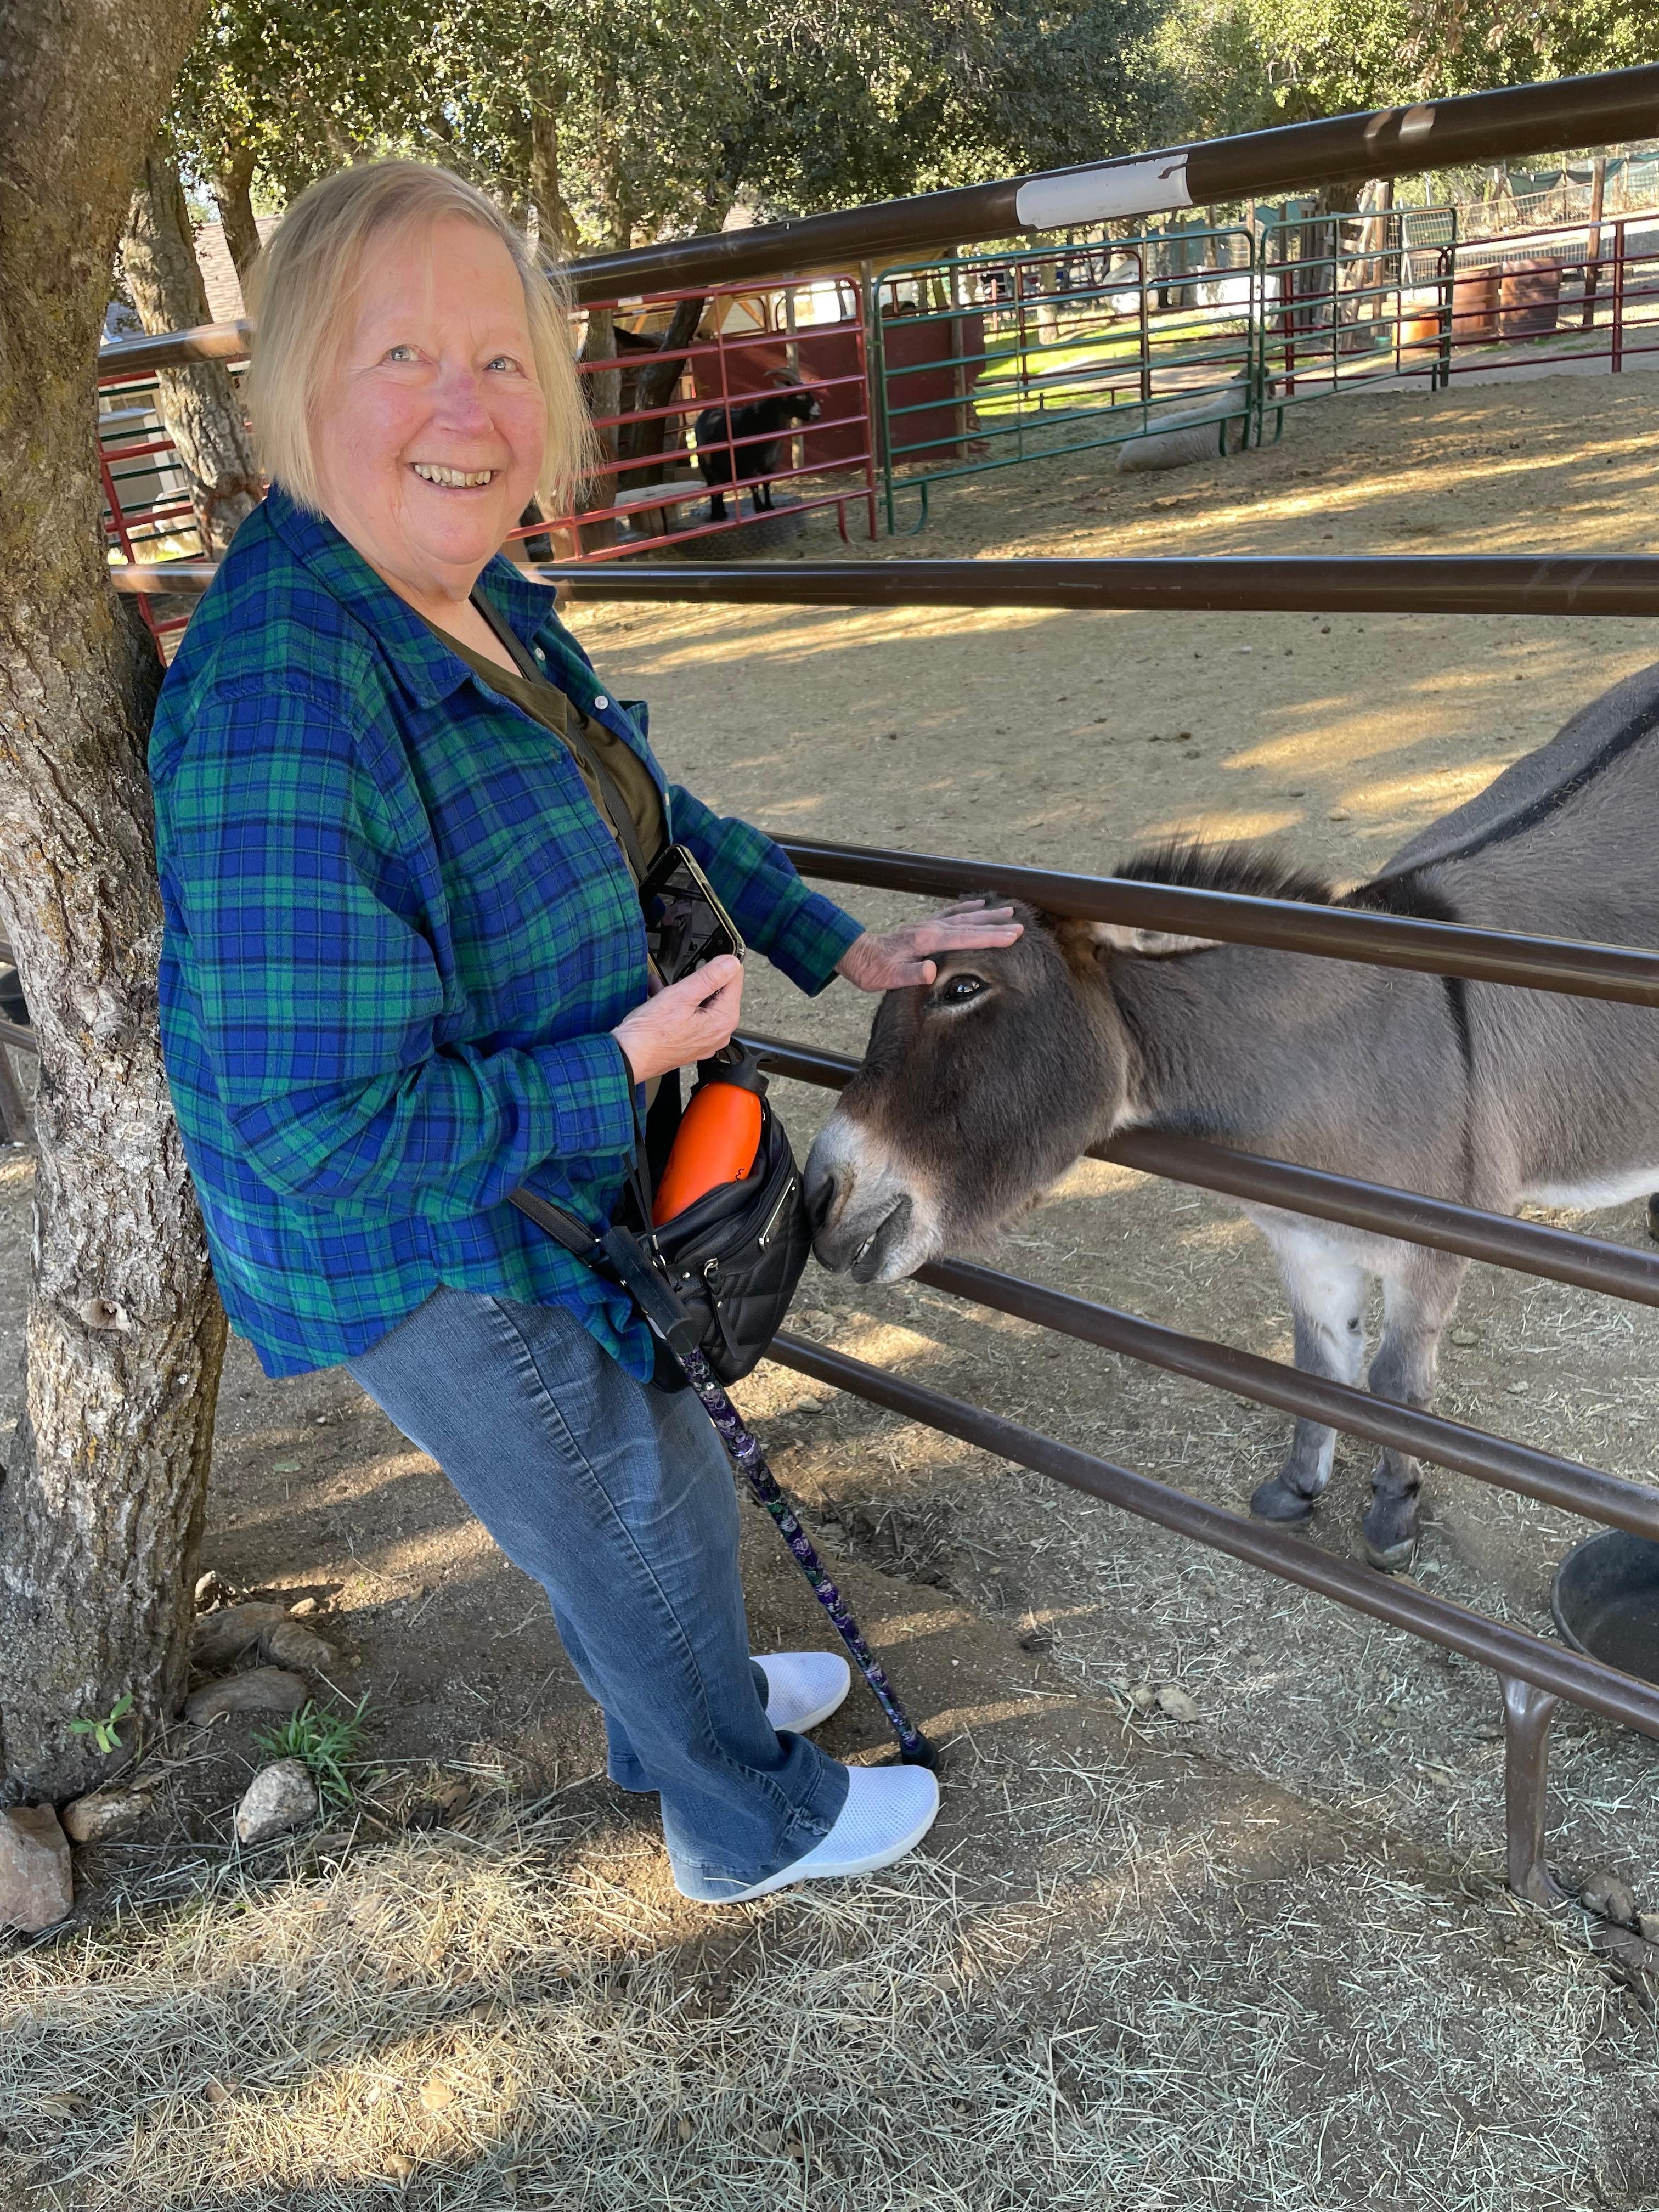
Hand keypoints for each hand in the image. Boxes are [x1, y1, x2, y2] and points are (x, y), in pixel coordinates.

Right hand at [612, 955, 743, 1082]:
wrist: (629, 1058)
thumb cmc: (651, 1033)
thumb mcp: (682, 996)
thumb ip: (710, 977)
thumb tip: (731, 962)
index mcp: (723, 1021)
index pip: (735, 982)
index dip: (723, 964)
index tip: (712, 955)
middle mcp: (718, 1033)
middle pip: (720, 994)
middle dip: (702, 978)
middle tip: (685, 971)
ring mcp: (704, 1040)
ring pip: (702, 1004)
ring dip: (685, 990)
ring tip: (667, 983)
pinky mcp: (690, 1042)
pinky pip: (690, 1016)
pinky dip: (677, 1004)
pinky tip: (660, 995)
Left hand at [835, 899, 1022, 991]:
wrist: (857, 955)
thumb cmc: (874, 970)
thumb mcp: (890, 978)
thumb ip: (912, 974)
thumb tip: (932, 971)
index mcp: (927, 941)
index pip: (966, 938)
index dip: (991, 937)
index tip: (1013, 936)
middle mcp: (931, 928)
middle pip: (970, 925)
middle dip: (996, 926)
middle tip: (1021, 925)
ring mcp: (929, 924)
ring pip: (964, 916)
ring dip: (987, 914)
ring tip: (1010, 911)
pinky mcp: (925, 925)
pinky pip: (952, 913)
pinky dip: (968, 908)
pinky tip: (979, 905)